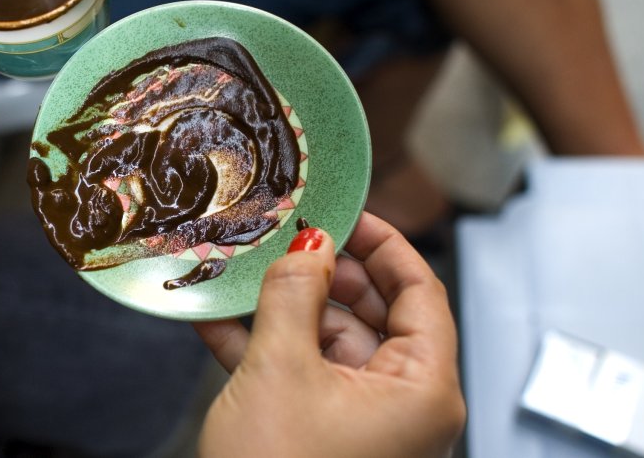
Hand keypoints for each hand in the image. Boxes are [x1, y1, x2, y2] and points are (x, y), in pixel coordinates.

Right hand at [193, 213, 465, 457]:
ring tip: (242, 268)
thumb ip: (293, 295)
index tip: (345, 209)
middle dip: (323, 272)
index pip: (420, 292)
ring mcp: (362, 424)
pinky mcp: (321, 437)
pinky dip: (263, 347)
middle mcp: (402, 406)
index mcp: (423, 390)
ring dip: (282, 308)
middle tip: (285, 233)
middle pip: (373, 314)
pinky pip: (300, 376)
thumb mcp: (281, 370)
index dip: (383, 243)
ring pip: (328, 343)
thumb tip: (308, 245)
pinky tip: (219, 317)